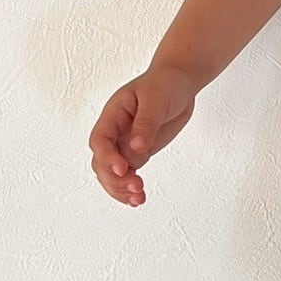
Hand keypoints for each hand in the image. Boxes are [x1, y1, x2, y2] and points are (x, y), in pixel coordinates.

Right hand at [88, 64, 197, 205]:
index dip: (108, 157)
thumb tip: (137, 147)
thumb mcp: (156, 99)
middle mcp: (114, 132)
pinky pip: (127, 174)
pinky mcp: (138, 152)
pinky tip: (139, 199)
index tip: (123, 169)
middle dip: (115, 179)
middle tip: (135, 188)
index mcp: (113, 114)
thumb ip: (146, 123)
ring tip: (139, 199)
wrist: (179, 82)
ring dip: (121, 189)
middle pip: (102, 162)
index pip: (101, 140)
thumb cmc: (164, 84)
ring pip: (112, 173)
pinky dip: (130, 188)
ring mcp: (124, 144)